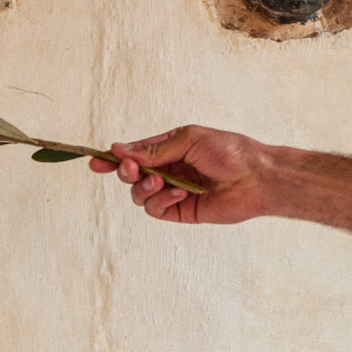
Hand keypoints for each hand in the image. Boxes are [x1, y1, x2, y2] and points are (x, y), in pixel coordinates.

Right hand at [89, 125, 274, 224]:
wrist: (256, 178)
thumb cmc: (229, 151)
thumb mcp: (188, 140)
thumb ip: (154, 150)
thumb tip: (120, 150)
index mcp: (170, 149)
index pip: (134, 154)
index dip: (114, 158)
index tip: (96, 161)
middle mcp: (168, 171)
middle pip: (132, 176)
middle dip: (126, 173)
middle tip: (131, 170)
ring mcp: (172, 192)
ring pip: (139, 195)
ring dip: (144, 188)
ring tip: (160, 182)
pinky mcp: (180, 211)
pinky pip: (156, 209)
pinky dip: (161, 201)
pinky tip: (178, 193)